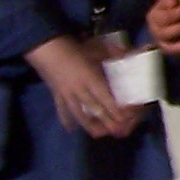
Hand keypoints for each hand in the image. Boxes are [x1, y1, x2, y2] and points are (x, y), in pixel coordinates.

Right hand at [27, 35, 144, 139]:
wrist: (44, 46)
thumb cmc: (73, 46)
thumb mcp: (97, 47)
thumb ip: (116, 53)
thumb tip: (135, 52)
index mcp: (90, 78)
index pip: (105, 98)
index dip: (116, 108)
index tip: (126, 116)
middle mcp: (79, 90)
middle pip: (94, 109)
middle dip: (106, 121)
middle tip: (118, 130)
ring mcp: (66, 94)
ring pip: (78, 114)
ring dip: (89, 125)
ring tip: (99, 134)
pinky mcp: (56, 94)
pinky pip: (61, 110)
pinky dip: (65, 120)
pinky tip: (70, 128)